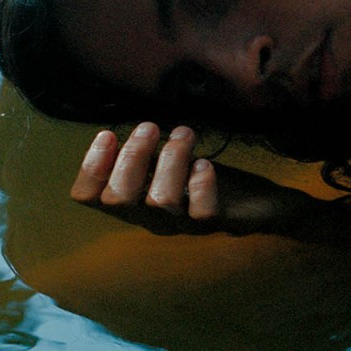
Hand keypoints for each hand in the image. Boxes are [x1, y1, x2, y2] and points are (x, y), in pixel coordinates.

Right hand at [70, 123, 309, 234]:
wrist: (261, 206)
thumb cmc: (206, 178)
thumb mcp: (166, 160)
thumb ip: (142, 151)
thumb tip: (118, 130)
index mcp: (133, 201)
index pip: (89, 197)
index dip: (90, 166)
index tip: (107, 134)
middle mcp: (151, 217)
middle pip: (119, 198)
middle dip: (130, 156)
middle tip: (149, 127)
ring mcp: (182, 224)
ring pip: (160, 200)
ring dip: (170, 159)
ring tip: (185, 134)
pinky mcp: (216, 223)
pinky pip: (202, 212)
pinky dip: (201, 185)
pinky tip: (205, 164)